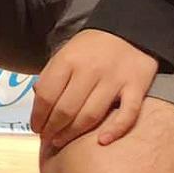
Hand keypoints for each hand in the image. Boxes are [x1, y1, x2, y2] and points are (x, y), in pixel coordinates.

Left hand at [32, 29, 158, 148]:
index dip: (38, 116)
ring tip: (62, 141)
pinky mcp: (137, 86)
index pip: (47, 95)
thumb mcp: (65, 53)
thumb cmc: (92, 48)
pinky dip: (116, 129)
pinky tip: (102, 141)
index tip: (36, 128)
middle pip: (66, 109)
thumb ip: (51, 76)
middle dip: (52, 129)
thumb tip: (38, 102)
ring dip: (73, 134)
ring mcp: (114, 80)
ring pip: (91, 115)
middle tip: (48, 138)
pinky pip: (128, 114)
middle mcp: (90, 70)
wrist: (130, 30)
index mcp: (68, 61)